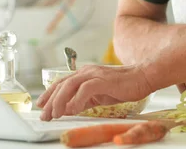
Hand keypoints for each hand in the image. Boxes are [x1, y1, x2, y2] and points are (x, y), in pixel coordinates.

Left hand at [36, 64, 152, 120]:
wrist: (143, 77)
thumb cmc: (124, 86)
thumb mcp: (100, 95)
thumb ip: (85, 101)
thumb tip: (70, 109)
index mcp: (85, 74)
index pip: (62, 83)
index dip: (50, 94)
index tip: (42, 106)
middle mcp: (87, 72)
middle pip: (62, 85)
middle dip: (50, 101)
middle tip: (44, 115)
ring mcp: (94, 74)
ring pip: (70, 86)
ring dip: (60, 101)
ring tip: (55, 114)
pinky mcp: (103, 80)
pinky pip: (85, 89)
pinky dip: (77, 100)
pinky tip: (74, 110)